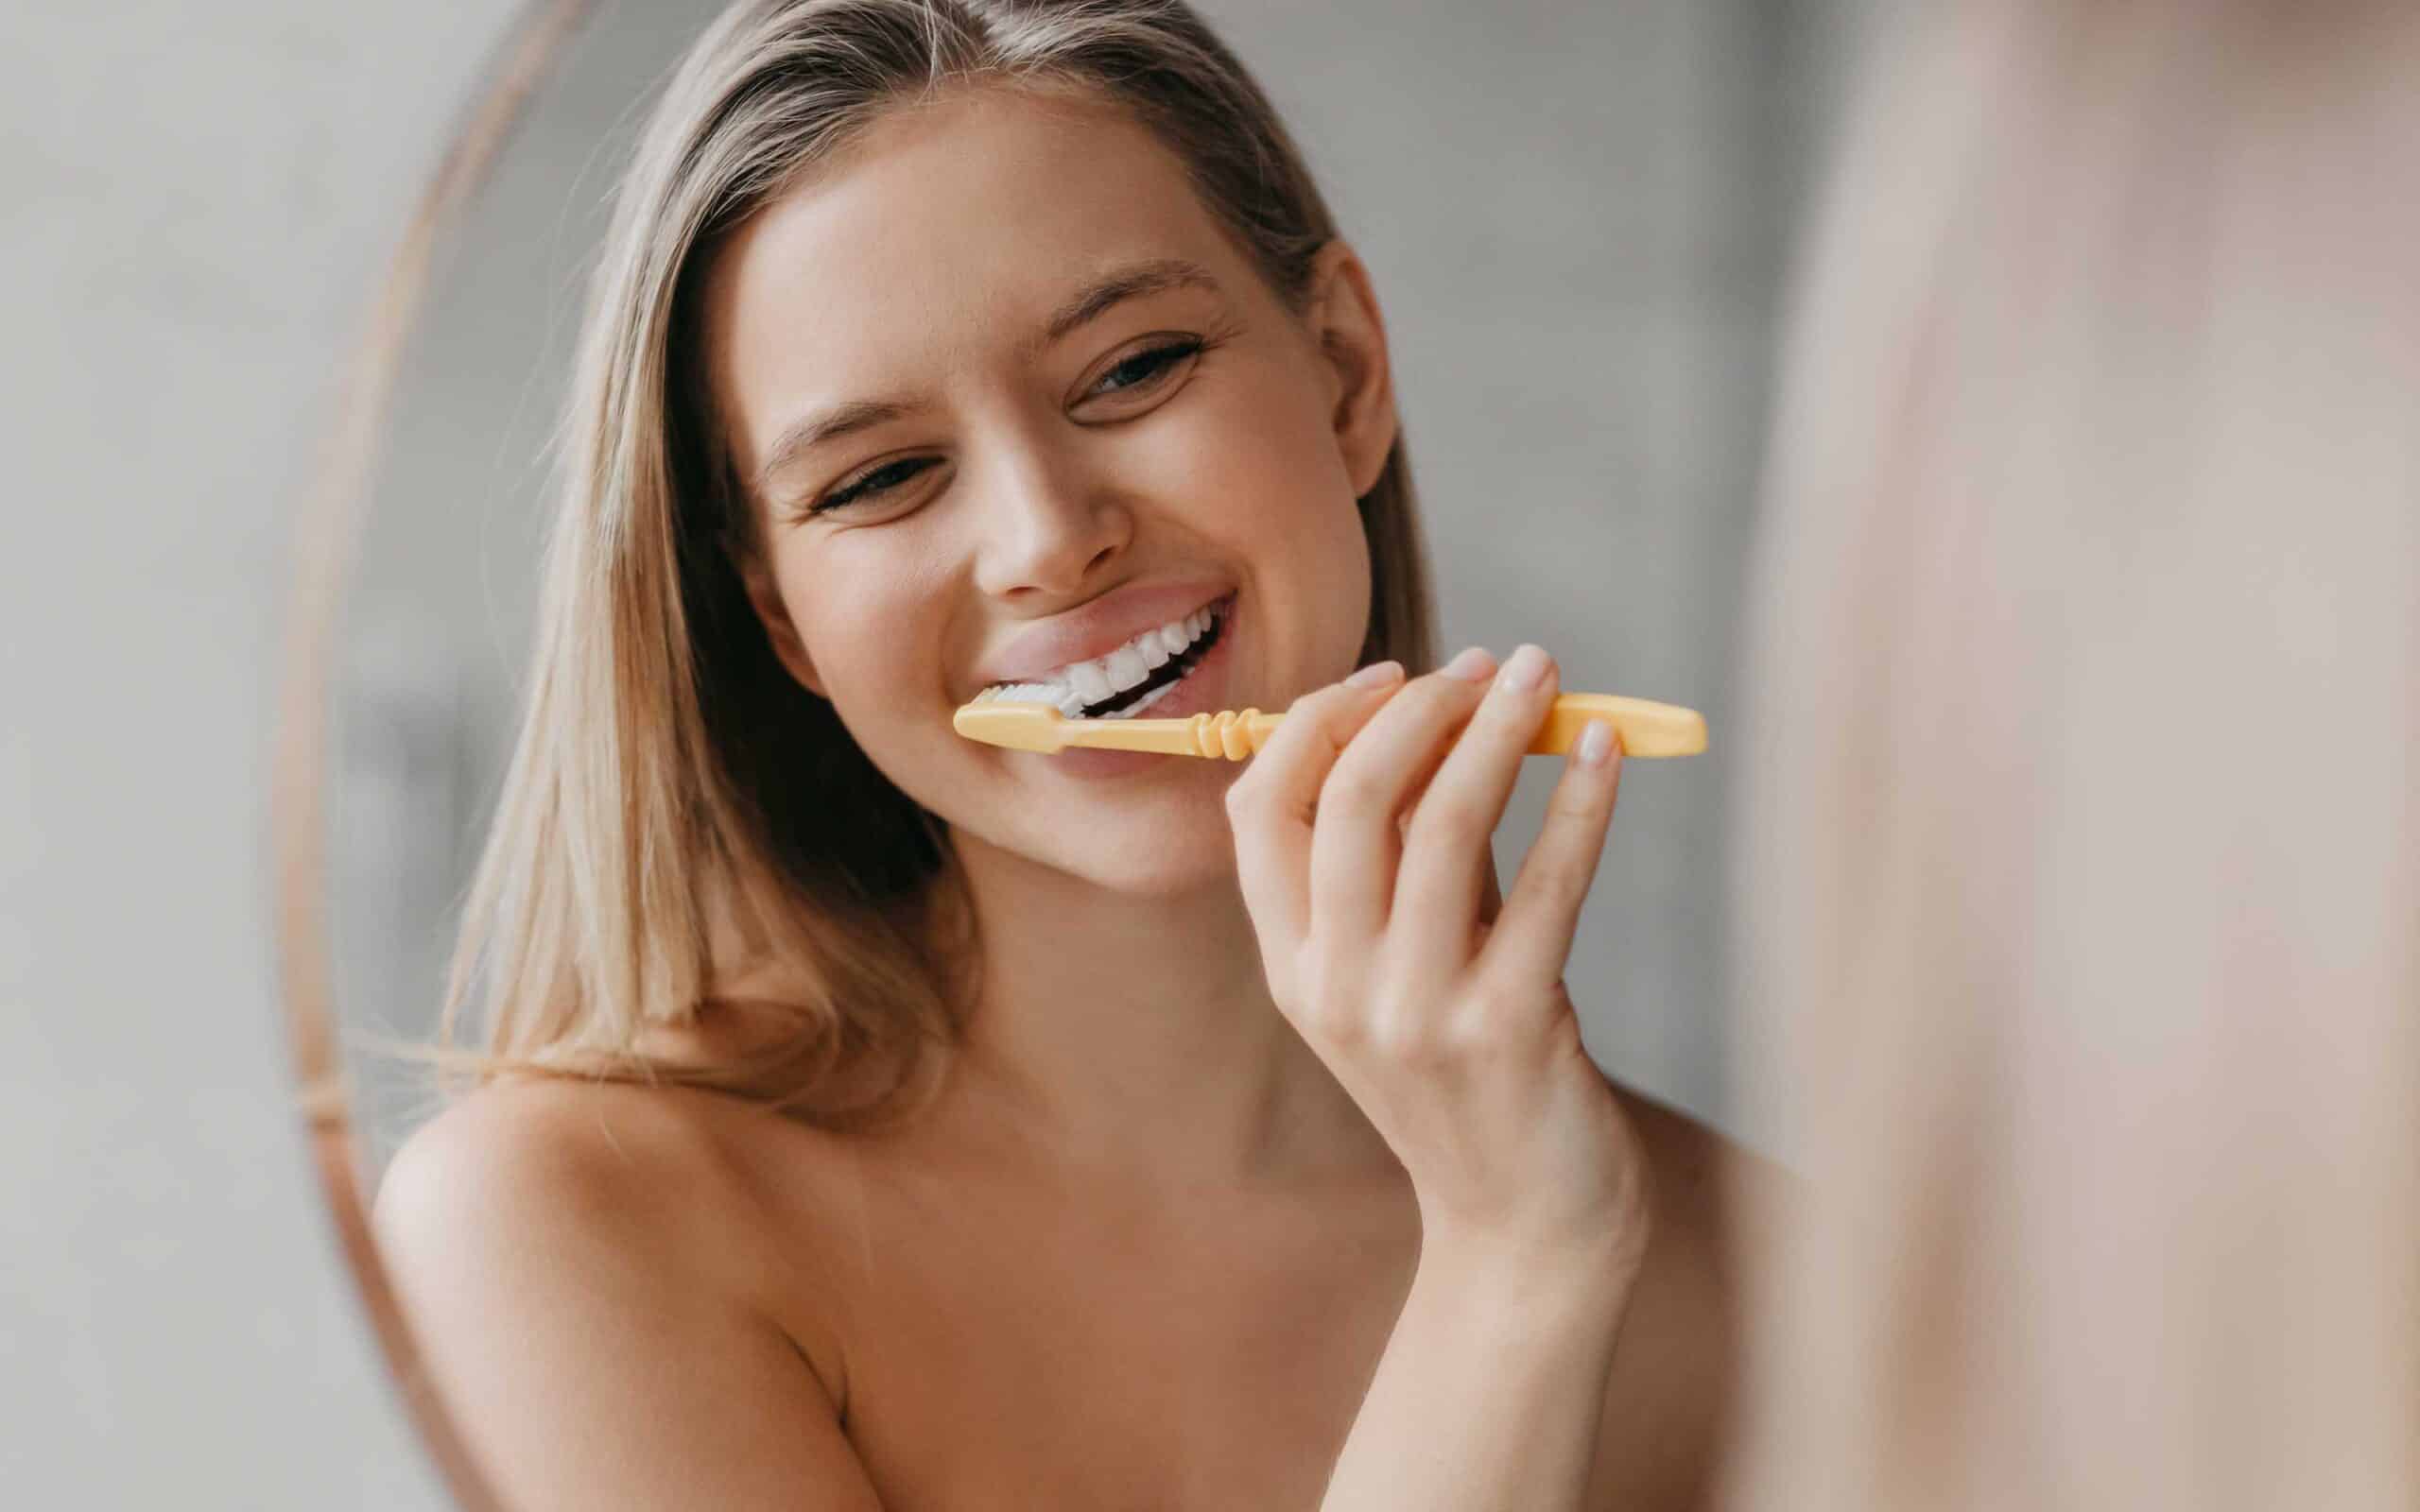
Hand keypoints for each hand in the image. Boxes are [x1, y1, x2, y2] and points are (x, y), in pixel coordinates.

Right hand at [1225, 644, 1650, 1270]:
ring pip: (1445, 824)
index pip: (1262, 806)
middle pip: (1351, 800)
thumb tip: (1442, 714)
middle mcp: (1336, 988)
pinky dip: (1581, 801)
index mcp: (1290, 966)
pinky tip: (1605, 753)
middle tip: (1485, 664)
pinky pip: (1550, 883)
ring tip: (1542, 673)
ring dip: (1499, 728)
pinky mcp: (1510, 1029)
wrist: (1525, 1221)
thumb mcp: (1401, 969)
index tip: (1393, 673)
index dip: (1320, 720)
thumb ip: (1401, 862)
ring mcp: (1417, 1014)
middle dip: (1420, 707)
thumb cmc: (1470, 1071)